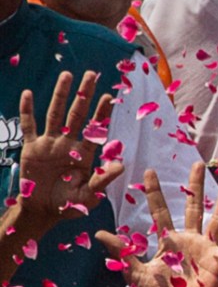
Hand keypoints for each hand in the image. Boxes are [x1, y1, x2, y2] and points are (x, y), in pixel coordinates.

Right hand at [14, 71, 122, 232]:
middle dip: (84, 95)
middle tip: (91, 74)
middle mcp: (68, 143)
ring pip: (54, 113)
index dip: (101, 113)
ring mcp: (49, 143)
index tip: (108, 96)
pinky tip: (28, 94)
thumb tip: (121, 166)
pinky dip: (27, 110)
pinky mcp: (31, 148)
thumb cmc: (69, 205)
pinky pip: (29, 126)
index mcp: (84, 153)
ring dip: (60, 94)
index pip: (95, 128)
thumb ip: (103, 180)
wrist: (43, 212)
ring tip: (66, 75)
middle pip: (77, 114)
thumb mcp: (89, 195)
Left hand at [96, 163, 217, 286]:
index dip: (155, 192)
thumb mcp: (135, 273)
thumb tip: (99, 233)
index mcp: (168, 242)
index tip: (149, 171)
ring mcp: (207, 249)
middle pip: (193, 206)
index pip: (160, 211)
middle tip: (199, 163)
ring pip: (217, 218)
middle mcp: (189, 241)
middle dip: (196, 186)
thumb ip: (122, 252)